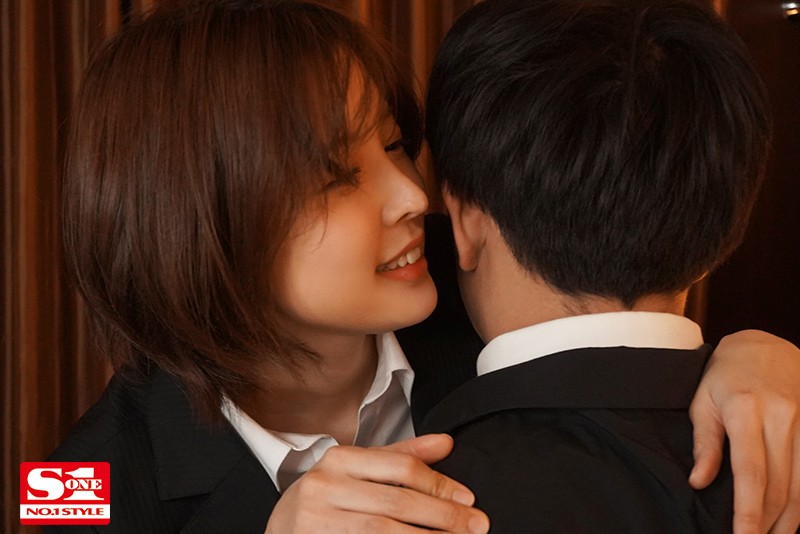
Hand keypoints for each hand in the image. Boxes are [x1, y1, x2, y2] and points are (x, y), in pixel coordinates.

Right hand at [265, 433, 489, 532]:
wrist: (280, 532)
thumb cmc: (324, 501)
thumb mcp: (356, 471)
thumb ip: (401, 457)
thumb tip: (446, 444)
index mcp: (339, 459)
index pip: (401, 467)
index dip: (439, 484)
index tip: (468, 499)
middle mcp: (325, 487)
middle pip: (398, 502)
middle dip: (444, 516)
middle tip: (476, 525)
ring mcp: (319, 522)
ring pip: (386, 531)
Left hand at [689, 330, 799, 533]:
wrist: (764, 346)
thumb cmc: (725, 375)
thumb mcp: (703, 401)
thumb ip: (704, 443)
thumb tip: (698, 482)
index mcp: (746, 410)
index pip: (751, 472)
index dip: (748, 510)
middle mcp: (783, 417)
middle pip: (781, 485)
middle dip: (769, 522)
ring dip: (791, 518)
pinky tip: (793, 517)